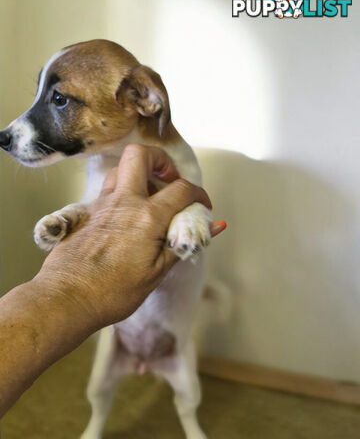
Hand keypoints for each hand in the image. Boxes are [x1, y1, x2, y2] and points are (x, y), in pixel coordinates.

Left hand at [37, 144, 225, 328]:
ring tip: (149, 197)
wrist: (67, 300)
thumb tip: (214, 227)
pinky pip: (106, 191)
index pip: (181, 189)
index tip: (202, 204)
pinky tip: (126, 217)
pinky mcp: (85, 214)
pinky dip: (121, 193)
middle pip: (140, 155)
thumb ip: (183, 243)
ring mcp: (100, 205)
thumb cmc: (112, 292)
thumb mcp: (157, 272)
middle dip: (160, 159)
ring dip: (138, 174)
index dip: (199, 193)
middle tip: (169, 179)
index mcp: (146, 217)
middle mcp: (123, 202)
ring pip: (119, 170)